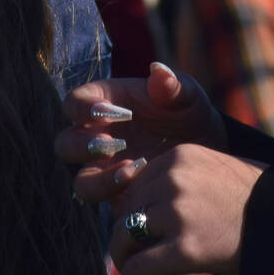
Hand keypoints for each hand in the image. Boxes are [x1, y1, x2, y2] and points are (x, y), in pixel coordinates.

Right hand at [56, 62, 227, 205]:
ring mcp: (106, 169)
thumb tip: (158, 71)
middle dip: (82, 146)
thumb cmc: (189, 113)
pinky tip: (143, 183)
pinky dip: (118, 196)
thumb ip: (173, 85)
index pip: (74, 102)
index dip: (81, 107)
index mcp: (106, 104)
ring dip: (100, 179)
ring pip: (81, 181)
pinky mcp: (118, 195)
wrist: (208, 150)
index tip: (105, 112)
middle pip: (65, 144)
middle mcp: (98, 137)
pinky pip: (106, 203)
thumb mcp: (188, 96)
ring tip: (132, 169)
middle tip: (112, 143)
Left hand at [109, 144, 262, 274]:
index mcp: (179, 157)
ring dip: (126, 256)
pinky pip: (137, 268)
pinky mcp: (185, 248)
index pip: (135, 185)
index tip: (144, 229)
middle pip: (125, 210)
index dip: (135, 210)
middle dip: (128, 234)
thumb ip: (175, 178)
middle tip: (140, 252)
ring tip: (138, 269)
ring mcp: (178, 212)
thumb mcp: (210, 169)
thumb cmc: (250, 197)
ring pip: (123, 237)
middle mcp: (174, 179)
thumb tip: (133, 206)